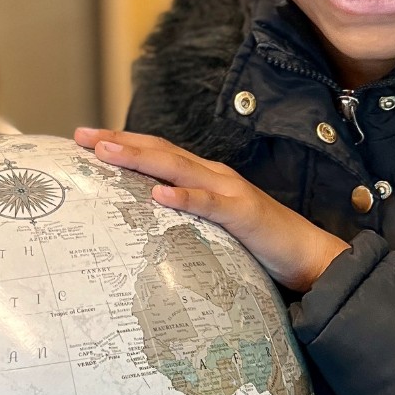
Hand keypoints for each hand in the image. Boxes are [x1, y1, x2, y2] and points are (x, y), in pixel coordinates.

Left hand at [74, 128, 347, 291]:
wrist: (310, 257)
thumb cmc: (260, 245)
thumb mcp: (214, 229)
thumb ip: (186, 221)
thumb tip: (147, 224)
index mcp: (205, 179)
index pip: (157, 154)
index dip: (123, 143)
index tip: (86, 140)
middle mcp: (215, 176)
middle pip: (160, 151)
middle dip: (120, 142)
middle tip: (83, 137)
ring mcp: (230, 192)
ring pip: (178, 168)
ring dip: (140, 157)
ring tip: (107, 151)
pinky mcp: (245, 215)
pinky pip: (210, 205)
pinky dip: (185, 197)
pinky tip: (160, 195)